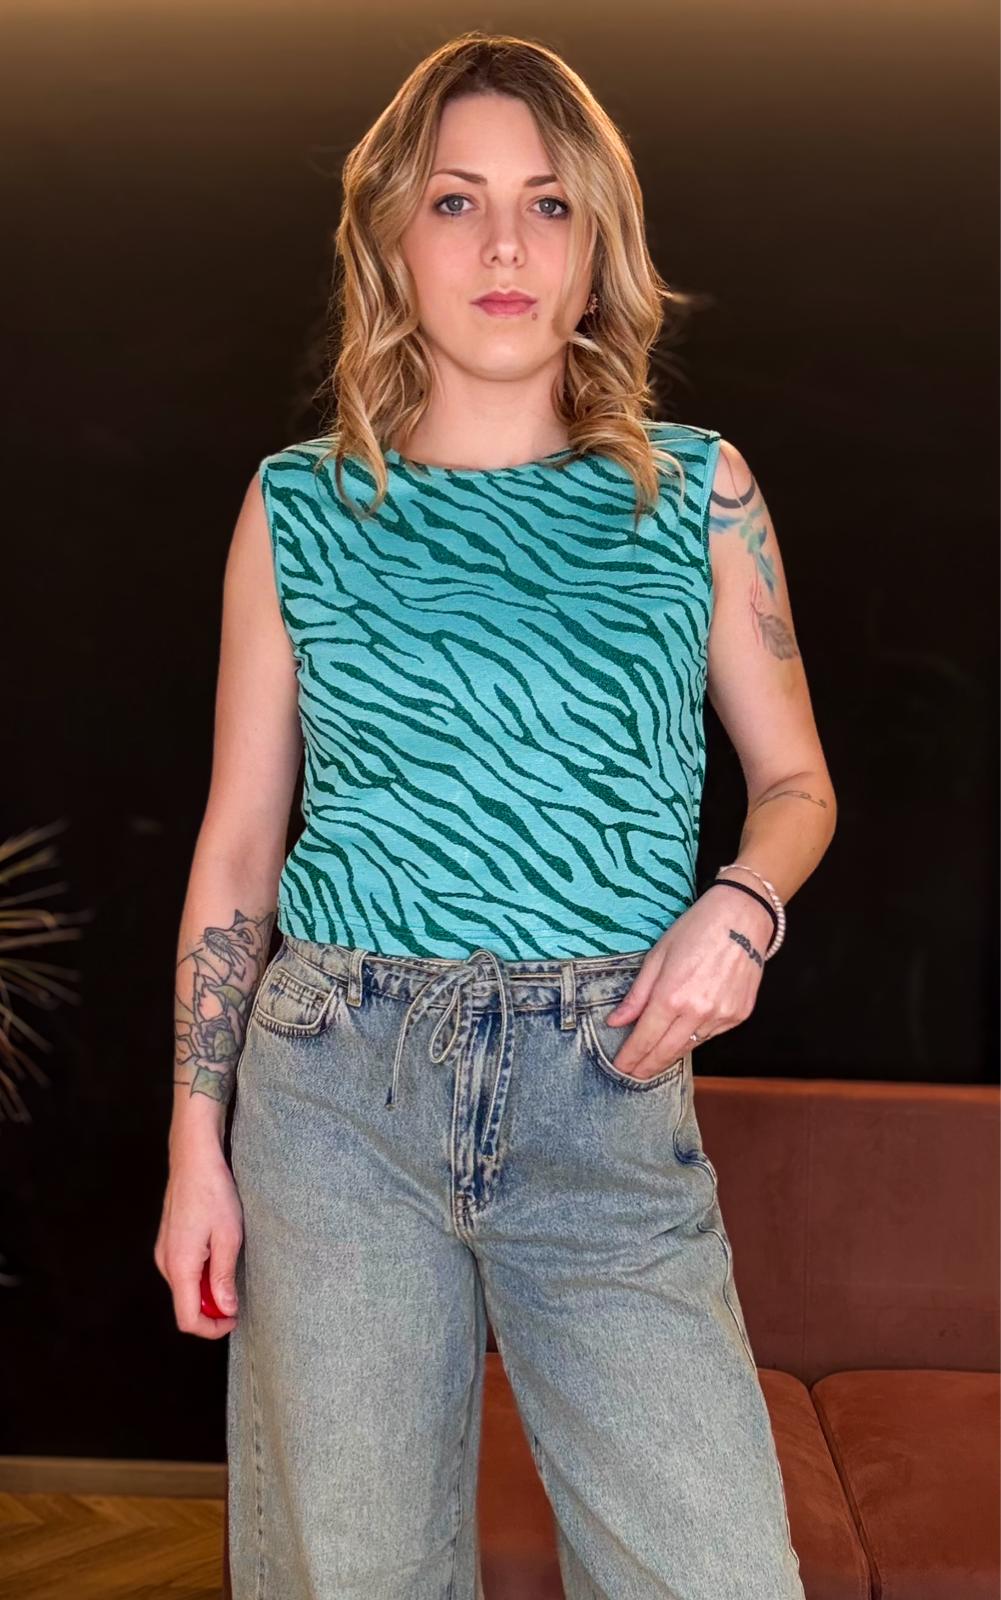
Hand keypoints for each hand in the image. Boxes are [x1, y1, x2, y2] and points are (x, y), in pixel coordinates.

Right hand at [154, 1146, 243, 1338]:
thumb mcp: (229, 1237)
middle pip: (185, 1305)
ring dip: (206, 1291)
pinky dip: (199, 1275)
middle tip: (238, 1297)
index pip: (188, 1318)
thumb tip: (225, 1309)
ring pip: (184, 1288)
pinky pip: (182, 1271)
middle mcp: (165, 1263)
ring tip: (230, 1270)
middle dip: (212, 1310)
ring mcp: (163, 1251)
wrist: (194, 1158)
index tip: (233, 1321)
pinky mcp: (167, 1242)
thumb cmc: (213, 1192)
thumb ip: (224, 1277)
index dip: (211, 1328)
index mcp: (179, 1266)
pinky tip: (218, 1256)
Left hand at [602, 886, 773, 1080]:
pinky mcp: (739, 1015)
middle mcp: (698, 1011)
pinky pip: (709, 1035)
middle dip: (647, 1066)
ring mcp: (722, 1016)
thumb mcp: (657, 956)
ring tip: (653, 1060)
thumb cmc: (696, 929)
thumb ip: (637, 995)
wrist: (742, 917)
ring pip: (689, 1046)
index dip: (631, 1057)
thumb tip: (615, 1022)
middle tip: (633, 1075)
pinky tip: (682, 1035)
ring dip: (670, 1055)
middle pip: (666, 1051)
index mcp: (672, 995)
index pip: (645, 1038)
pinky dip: (693, 1037)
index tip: (620, 1067)